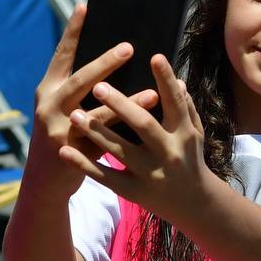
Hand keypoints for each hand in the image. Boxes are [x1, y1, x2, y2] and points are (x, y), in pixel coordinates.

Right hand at [26, 4, 151, 200]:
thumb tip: (115, 54)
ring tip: (153, 92)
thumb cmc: (62, 131)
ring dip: (127, 103)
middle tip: (129, 48)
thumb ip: (80, 85)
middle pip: (79, 81)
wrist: (46, 180)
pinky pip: (107, 141)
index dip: (73, 31)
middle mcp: (49, 107)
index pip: (62, 55)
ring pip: (97, 115)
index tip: (85, 6)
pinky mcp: (74, 154)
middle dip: (105, 63)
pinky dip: (129, 132)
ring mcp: (59, 132)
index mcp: (48, 89)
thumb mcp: (62, 105)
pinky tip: (150, 125)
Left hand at [59, 54, 213, 222]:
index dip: (166, 79)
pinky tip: (66, 151)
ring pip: (119, 151)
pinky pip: (105, 177)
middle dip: (120, 105)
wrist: (192, 204)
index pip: (176, 102)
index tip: (154, 56)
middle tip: (99, 86)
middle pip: (143, 125)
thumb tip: (178, 79)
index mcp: (185, 134)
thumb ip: (186, 107)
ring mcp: (150, 174)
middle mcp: (168, 153)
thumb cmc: (191, 158)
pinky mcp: (133, 192)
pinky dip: (85, 164)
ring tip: (74, 115)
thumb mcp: (195, 132)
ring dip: (96, 132)